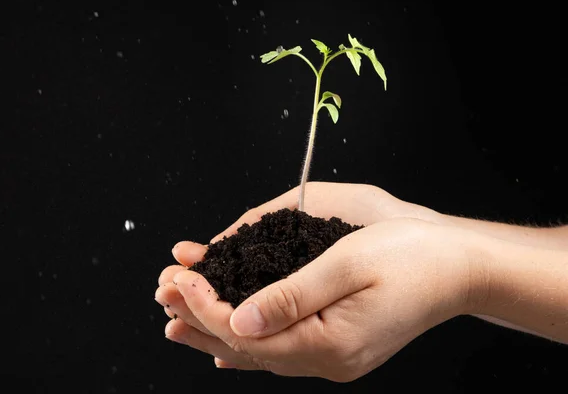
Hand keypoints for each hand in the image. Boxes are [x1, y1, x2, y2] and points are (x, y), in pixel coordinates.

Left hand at [155, 182, 445, 334]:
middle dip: (200, 318)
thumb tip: (236, 320)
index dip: (204, 306)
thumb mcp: (347, 264)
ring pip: (260, 352)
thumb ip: (290, 295)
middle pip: (246, 347)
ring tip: (176, 318)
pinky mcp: (338, 348)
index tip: (176, 279)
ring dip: (216, 331)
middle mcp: (328, 361)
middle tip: (161, 294)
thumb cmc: (409, 256)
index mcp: (329, 343)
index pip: (245, 332)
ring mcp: (334, 359)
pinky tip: (226, 344)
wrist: (457, 269)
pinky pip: (280, 351)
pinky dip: (247, 342)